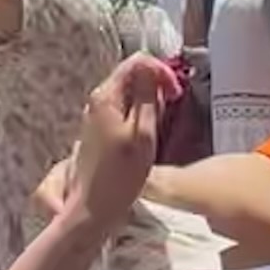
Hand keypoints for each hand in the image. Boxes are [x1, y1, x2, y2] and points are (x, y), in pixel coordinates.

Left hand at [58, 55, 168, 237]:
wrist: (94, 207)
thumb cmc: (120, 175)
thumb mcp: (143, 133)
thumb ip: (147, 97)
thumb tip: (151, 68)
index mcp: (106, 96)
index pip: (137, 62)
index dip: (161, 70)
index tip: (175, 92)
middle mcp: (98, 101)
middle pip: (132, 75)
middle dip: (156, 85)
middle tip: (170, 107)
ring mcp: (97, 115)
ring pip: (130, 93)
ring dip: (149, 101)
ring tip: (159, 124)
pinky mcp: (101, 130)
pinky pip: (125, 110)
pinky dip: (140, 115)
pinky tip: (148, 134)